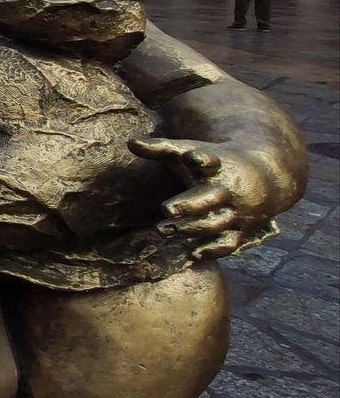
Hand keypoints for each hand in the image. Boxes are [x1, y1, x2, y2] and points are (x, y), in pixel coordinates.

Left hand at [130, 136, 282, 260]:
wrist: (267, 175)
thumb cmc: (214, 162)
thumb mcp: (191, 151)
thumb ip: (161, 148)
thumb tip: (130, 142)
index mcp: (216, 164)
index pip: (210, 160)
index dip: (202, 158)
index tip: (192, 158)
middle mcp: (228, 188)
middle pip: (211, 197)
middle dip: (190, 205)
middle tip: (166, 210)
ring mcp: (237, 210)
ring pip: (216, 223)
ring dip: (191, 229)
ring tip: (163, 231)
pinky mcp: (242, 229)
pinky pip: (230, 243)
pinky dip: (214, 251)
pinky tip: (193, 254)